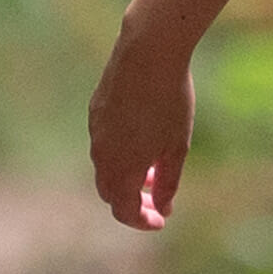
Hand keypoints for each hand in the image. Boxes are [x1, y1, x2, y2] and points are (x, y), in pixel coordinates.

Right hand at [85, 28, 195, 232]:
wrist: (148, 52)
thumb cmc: (169, 102)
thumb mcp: (177, 148)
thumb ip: (168, 184)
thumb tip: (163, 209)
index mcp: (121, 170)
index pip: (124, 211)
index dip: (143, 221)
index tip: (161, 220)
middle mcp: (101, 155)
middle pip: (110, 193)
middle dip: (132, 201)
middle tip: (155, 198)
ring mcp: (95, 131)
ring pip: (104, 167)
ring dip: (126, 176)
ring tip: (152, 168)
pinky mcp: (95, 110)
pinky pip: (102, 143)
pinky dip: (119, 154)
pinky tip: (141, 138)